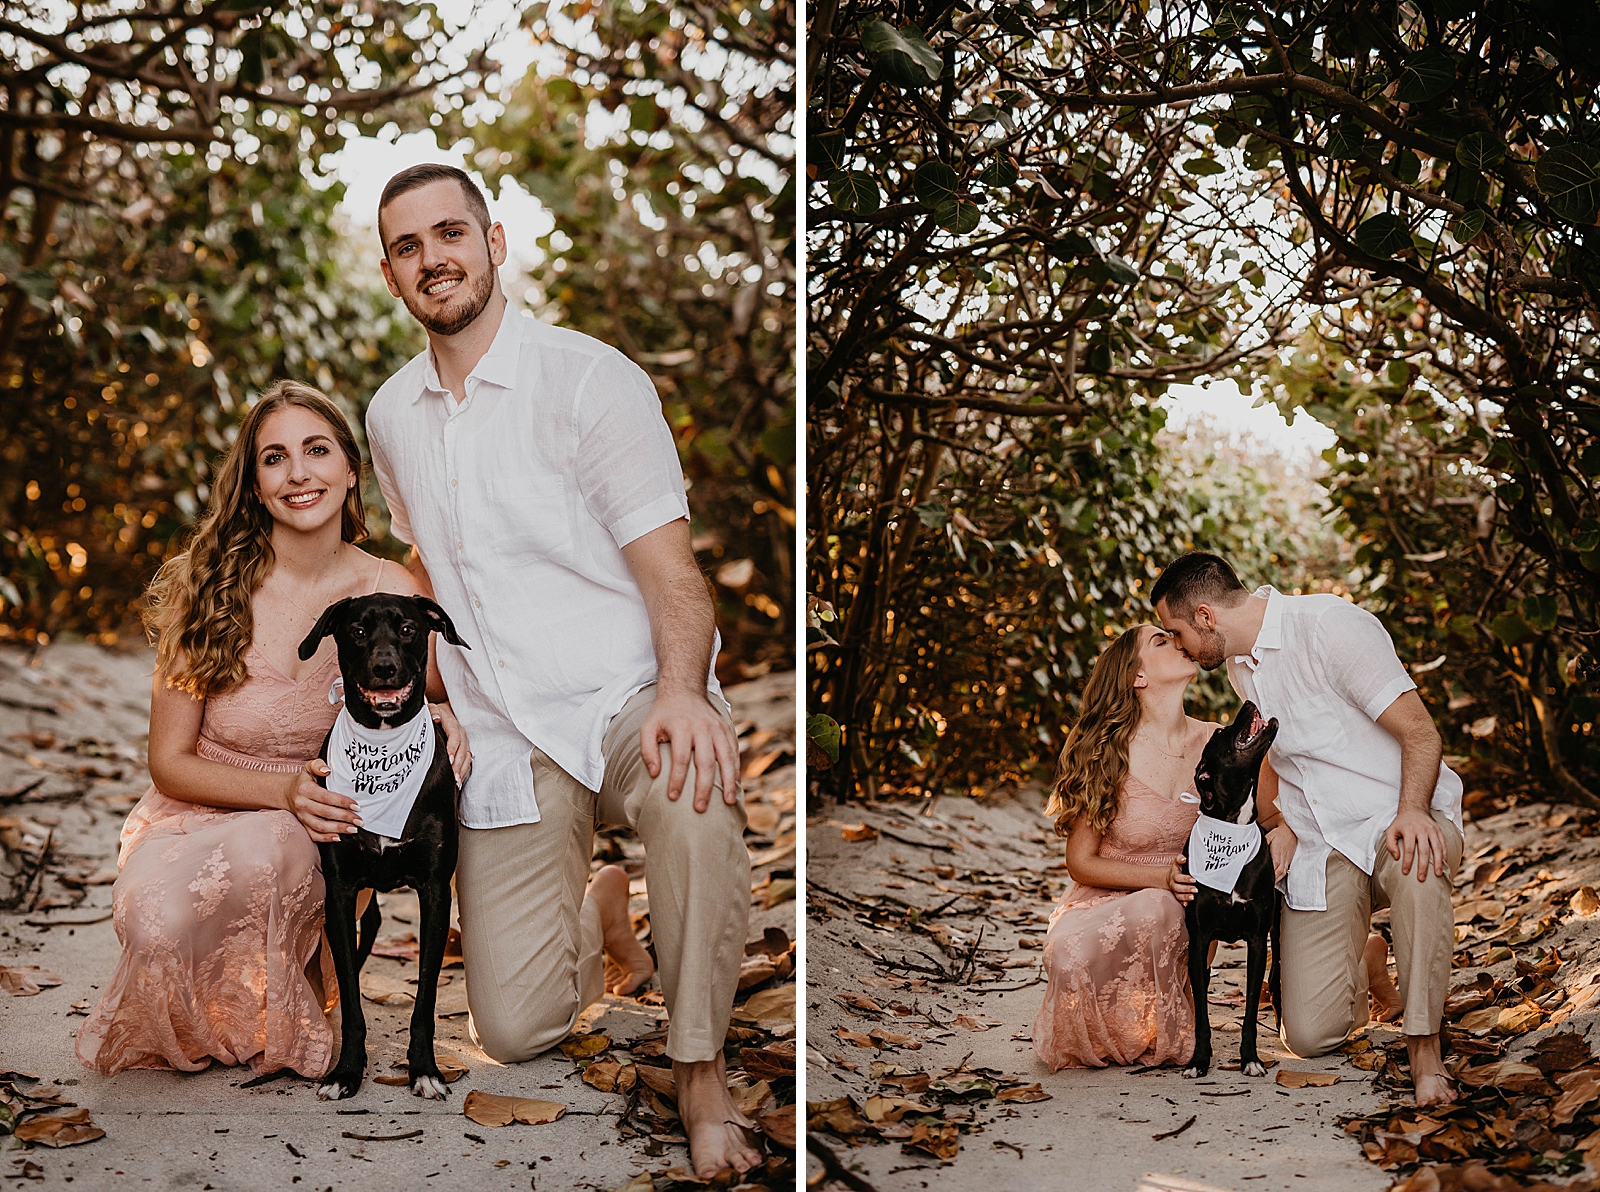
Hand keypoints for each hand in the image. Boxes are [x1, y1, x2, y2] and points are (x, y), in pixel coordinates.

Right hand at [286, 759, 360, 842]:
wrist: (287, 793)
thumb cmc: (303, 780)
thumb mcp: (308, 768)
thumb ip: (318, 765)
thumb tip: (327, 770)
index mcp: (305, 789)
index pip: (326, 797)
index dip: (342, 802)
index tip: (356, 806)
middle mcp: (303, 804)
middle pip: (325, 813)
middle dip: (345, 817)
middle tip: (359, 820)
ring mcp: (302, 817)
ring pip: (320, 826)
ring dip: (338, 829)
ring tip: (353, 829)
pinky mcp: (303, 825)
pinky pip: (313, 835)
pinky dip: (326, 838)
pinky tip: (338, 837)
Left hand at [430, 701, 471, 785]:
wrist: (446, 711)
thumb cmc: (436, 713)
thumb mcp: (432, 709)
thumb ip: (433, 712)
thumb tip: (436, 718)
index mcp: (453, 725)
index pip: (455, 737)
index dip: (453, 748)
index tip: (449, 759)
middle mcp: (462, 734)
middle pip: (462, 750)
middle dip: (458, 764)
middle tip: (453, 776)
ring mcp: (465, 742)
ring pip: (466, 757)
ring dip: (462, 770)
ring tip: (456, 783)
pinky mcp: (465, 749)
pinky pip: (467, 761)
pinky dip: (464, 771)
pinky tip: (459, 781)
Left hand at [639, 687, 740, 811]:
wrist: (684, 690)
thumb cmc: (663, 715)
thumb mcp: (648, 727)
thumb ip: (647, 750)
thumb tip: (655, 774)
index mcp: (681, 726)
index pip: (680, 759)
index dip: (677, 779)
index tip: (673, 797)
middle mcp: (702, 727)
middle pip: (705, 762)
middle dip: (704, 787)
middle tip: (700, 808)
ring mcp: (717, 728)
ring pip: (726, 758)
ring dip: (728, 781)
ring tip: (729, 802)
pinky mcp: (726, 729)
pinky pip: (734, 752)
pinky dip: (736, 769)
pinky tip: (735, 785)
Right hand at [1166, 857, 1196, 904]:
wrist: (1170, 877)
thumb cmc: (1177, 869)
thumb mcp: (1177, 862)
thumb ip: (1180, 859)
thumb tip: (1184, 859)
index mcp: (1174, 875)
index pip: (1178, 877)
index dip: (1185, 878)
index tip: (1193, 879)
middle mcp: (1173, 884)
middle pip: (1178, 887)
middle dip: (1187, 889)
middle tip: (1196, 889)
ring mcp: (1175, 891)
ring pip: (1178, 895)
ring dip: (1185, 896)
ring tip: (1192, 897)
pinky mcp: (1177, 896)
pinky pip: (1179, 900)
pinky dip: (1183, 902)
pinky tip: (1187, 904)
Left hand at [1266, 823, 1297, 882]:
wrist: (1292, 832)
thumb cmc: (1281, 834)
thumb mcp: (1269, 836)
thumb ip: (1263, 843)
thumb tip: (1255, 847)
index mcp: (1277, 856)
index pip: (1272, 869)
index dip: (1266, 875)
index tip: (1260, 879)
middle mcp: (1283, 861)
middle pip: (1276, 874)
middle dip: (1270, 881)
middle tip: (1262, 886)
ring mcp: (1286, 862)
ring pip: (1281, 875)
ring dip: (1275, 881)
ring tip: (1268, 886)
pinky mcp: (1288, 862)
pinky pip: (1284, 872)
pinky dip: (1279, 877)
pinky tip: (1275, 880)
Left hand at [1385, 807, 1447, 880]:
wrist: (1414, 808)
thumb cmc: (1401, 823)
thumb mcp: (1391, 830)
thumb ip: (1390, 844)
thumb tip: (1397, 857)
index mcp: (1409, 830)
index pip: (1409, 849)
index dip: (1407, 862)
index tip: (1405, 872)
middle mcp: (1422, 830)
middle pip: (1424, 851)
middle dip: (1423, 866)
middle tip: (1421, 879)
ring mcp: (1432, 830)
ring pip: (1437, 848)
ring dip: (1438, 862)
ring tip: (1437, 874)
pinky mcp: (1439, 831)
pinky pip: (1443, 844)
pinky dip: (1445, 855)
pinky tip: (1444, 864)